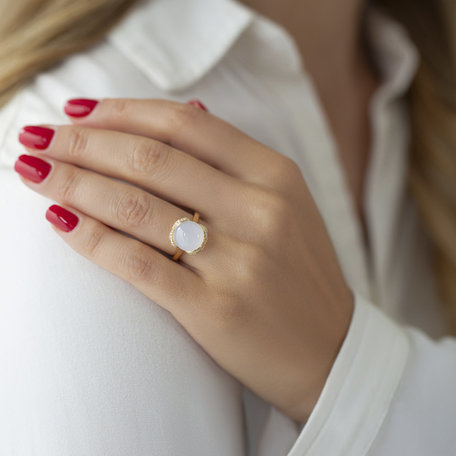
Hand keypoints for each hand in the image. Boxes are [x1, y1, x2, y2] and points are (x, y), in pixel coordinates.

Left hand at [14, 97, 353, 422]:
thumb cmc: (300, 274)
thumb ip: (235, 161)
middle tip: (40, 137)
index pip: (184, 126)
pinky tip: (61, 221)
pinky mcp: (215, 310)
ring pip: (136, 207)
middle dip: (84, 143)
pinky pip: (137, 264)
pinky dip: (91, 239)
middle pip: (152, 160)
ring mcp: (239, 262)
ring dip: (74, 184)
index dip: (123, 112)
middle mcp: (260, 211)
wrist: (330, 350)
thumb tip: (184, 114)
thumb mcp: (286, 204)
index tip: (80, 111)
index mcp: (276, 176)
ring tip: (35, 171)